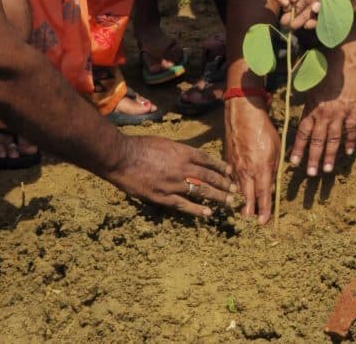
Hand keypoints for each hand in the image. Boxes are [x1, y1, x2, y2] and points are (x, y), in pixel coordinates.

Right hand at [103, 135, 238, 217]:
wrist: (120, 156)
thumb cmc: (138, 146)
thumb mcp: (163, 142)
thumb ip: (176, 150)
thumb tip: (187, 156)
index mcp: (181, 152)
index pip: (207, 160)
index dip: (220, 166)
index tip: (230, 171)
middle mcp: (182, 167)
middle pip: (208, 176)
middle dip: (223, 183)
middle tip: (235, 190)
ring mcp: (173, 183)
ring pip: (201, 191)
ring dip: (216, 197)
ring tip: (228, 202)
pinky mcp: (162, 196)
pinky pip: (184, 204)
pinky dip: (197, 209)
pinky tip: (208, 213)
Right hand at [223, 96, 280, 222]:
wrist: (243, 115)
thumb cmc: (264, 130)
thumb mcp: (276, 150)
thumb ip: (273, 169)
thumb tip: (271, 184)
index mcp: (262, 168)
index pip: (263, 195)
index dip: (264, 210)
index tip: (264, 222)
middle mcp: (247, 171)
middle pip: (247, 197)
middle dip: (249, 210)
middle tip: (250, 220)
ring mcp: (235, 167)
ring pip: (237, 189)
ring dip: (240, 200)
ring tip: (242, 211)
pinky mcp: (227, 161)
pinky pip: (230, 178)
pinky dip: (233, 186)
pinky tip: (234, 191)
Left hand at [287, 65, 355, 177]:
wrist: (348, 57)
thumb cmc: (326, 63)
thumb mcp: (309, 78)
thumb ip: (303, 93)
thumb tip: (292, 98)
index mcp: (311, 106)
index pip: (302, 133)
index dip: (298, 148)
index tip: (293, 162)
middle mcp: (325, 114)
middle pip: (317, 141)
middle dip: (313, 159)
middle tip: (310, 175)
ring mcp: (341, 114)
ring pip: (334, 140)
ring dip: (330, 157)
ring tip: (326, 171)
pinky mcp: (354, 111)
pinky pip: (352, 131)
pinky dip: (350, 142)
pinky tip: (349, 153)